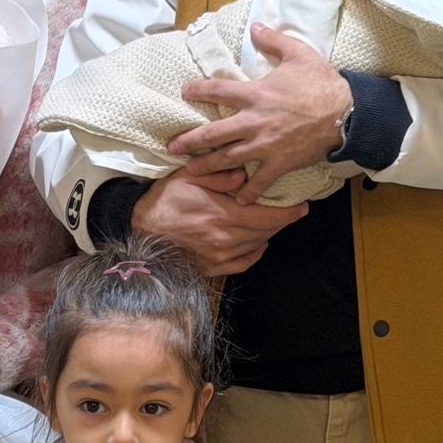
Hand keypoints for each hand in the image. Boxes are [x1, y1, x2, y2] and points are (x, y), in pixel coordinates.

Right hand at [133, 168, 306, 277]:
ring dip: (268, 233)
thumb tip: (243, 175)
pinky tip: (257, 242)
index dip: (289, 213)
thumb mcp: (187, 176)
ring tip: (272, 221)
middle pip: (266, 231)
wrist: (139, 231)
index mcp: (223, 214)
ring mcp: (219, 256)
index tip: (302, 206)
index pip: (267, 216)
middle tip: (292, 211)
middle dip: (282, 221)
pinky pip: (243, 262)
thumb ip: (217, 174)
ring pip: (257, 245)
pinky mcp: (212, 268)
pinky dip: (255, 252)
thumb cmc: (163, 200)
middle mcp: (225, 238)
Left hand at [165, 26, 352, 204]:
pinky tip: (238, 201)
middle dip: (190, 141)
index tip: (185, 91)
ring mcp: (265, 145)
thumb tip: (255, 26)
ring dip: (208, 167)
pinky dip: (248, 193)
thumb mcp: (299, 54)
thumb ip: (273, 40)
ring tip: (191, 173)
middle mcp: (254, 122)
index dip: (197, 90)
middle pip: (213, 134)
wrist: (345, 114)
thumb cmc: (322, 83)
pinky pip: (259, 181)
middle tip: (173, 147)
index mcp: (256, 94)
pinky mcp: (279, 163)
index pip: (217, 90)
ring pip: (228, 159)